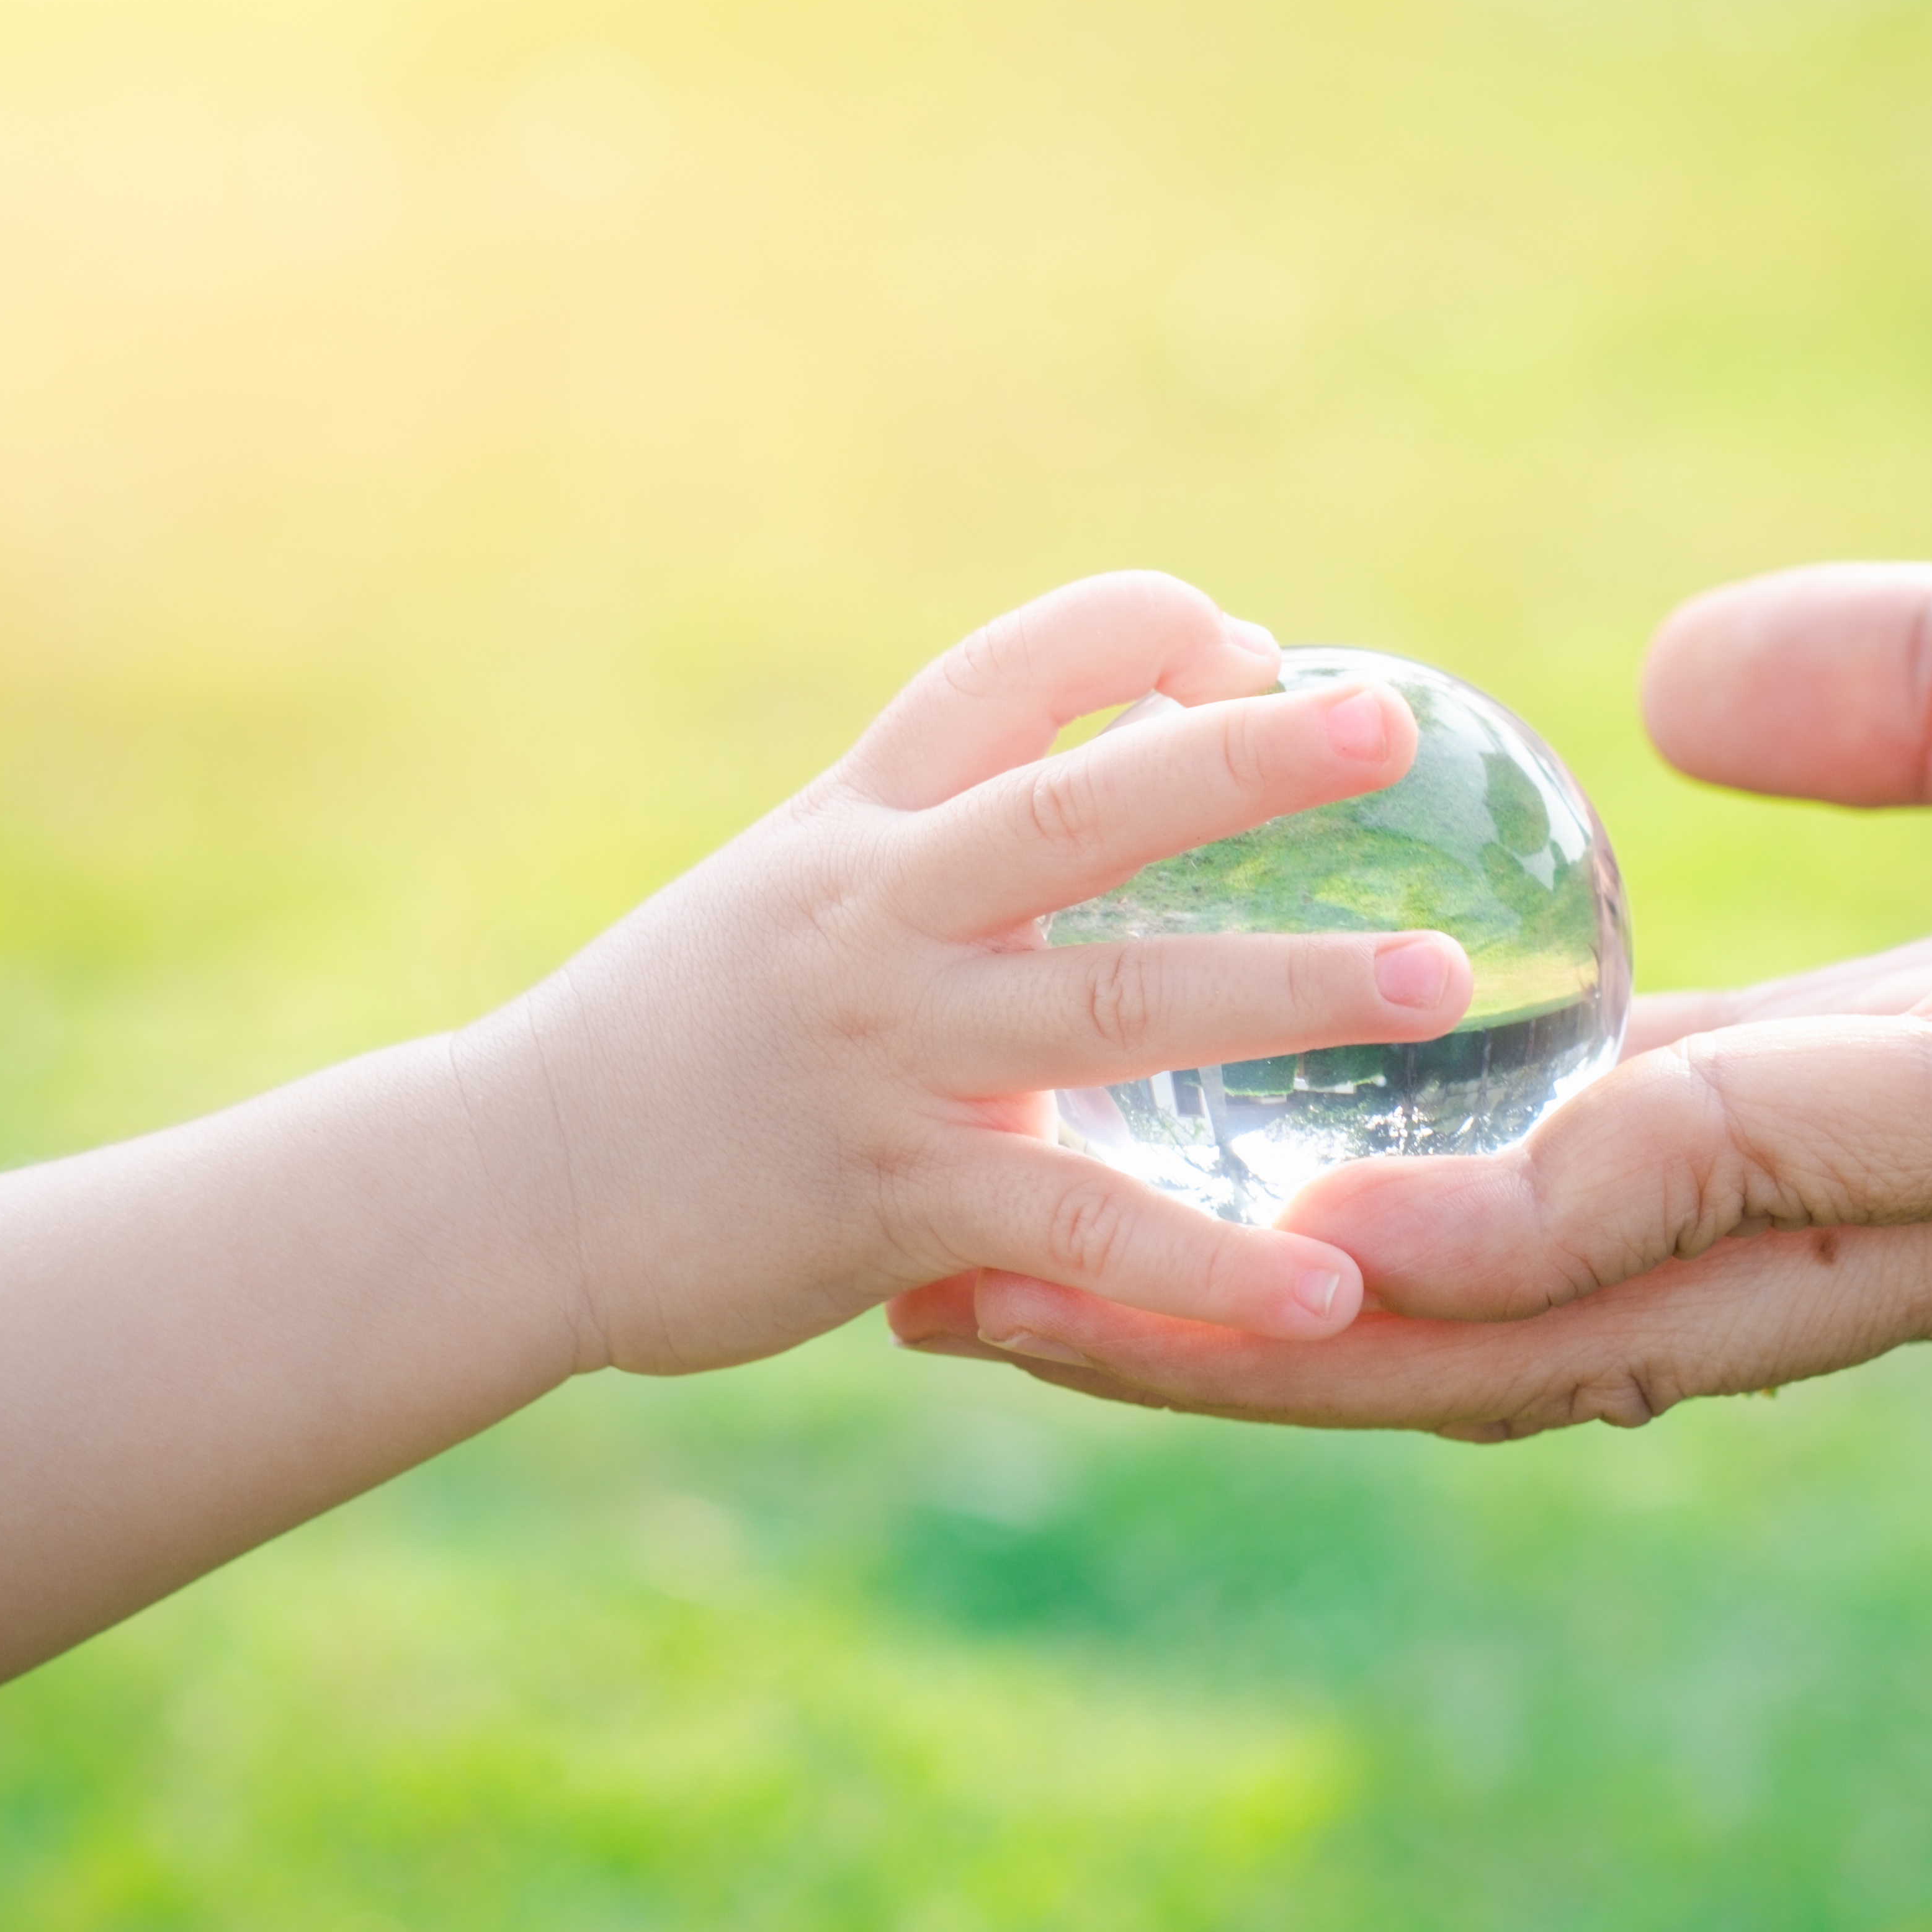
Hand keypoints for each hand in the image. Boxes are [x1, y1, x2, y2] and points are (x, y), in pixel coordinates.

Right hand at [457, 571, 1473, 1373]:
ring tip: (1429, 981)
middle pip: (1080, 805)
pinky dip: (1208, 1269)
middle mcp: (876, 912)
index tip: (1253, 644)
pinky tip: (1326, 1296)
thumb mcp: (797, 892)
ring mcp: (885, 1053)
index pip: (1006, 672)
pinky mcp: (891, 1200)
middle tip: (1385, 729)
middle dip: (1240, 758)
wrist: (502, 1186)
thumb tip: (1121, 781)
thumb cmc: (682, 1037)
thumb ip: (943, 846)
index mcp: (859, 821)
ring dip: (1283, 988)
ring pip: (1114, 1002)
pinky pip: (1080, 1229)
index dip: (1138, 635)